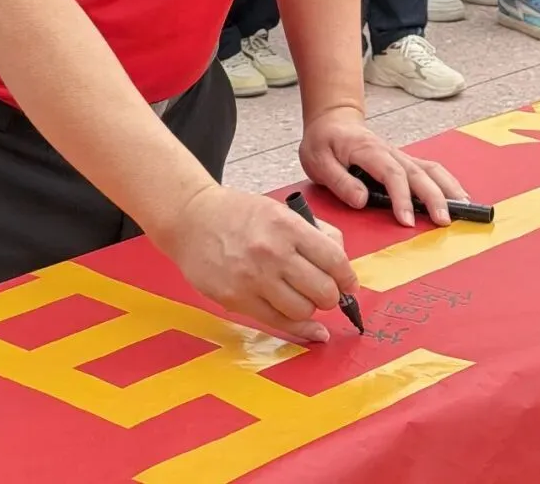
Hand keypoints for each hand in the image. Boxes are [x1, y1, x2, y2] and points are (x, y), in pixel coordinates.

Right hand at [162, 183, 357, 343]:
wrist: (191, 218)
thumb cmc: (237, 213)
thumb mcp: (278, 209)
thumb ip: (312, 232)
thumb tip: (341, 261)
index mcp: (286, 226)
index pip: (335, 260)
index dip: (348, 277)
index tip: (349, 283)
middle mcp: (273, 253)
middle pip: (324, 291)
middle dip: (332, 296)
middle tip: (327, 292)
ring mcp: (254, 279)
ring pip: (304, 311)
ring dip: (311, 310)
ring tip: (305, 300)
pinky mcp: (237, 300)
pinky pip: (279, 323)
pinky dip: (300, 329)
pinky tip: (311, 329)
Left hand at [300, 107, 466, 228]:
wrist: (332, 120)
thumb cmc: (323, 141)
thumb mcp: (318, 161)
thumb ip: (339, 181)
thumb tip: (362, 200)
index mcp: (368, 151)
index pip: (391, 174)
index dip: (402, 197)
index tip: (407, 220)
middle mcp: (390, 152)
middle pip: (418, 173)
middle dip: (434, 197)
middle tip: (444, 221)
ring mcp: (399, 156)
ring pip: (430, 169)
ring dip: (448, 188)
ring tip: (465, 209)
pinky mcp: (404, 161)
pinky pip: (430, 170)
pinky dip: (447, 183)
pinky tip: (459, 197)